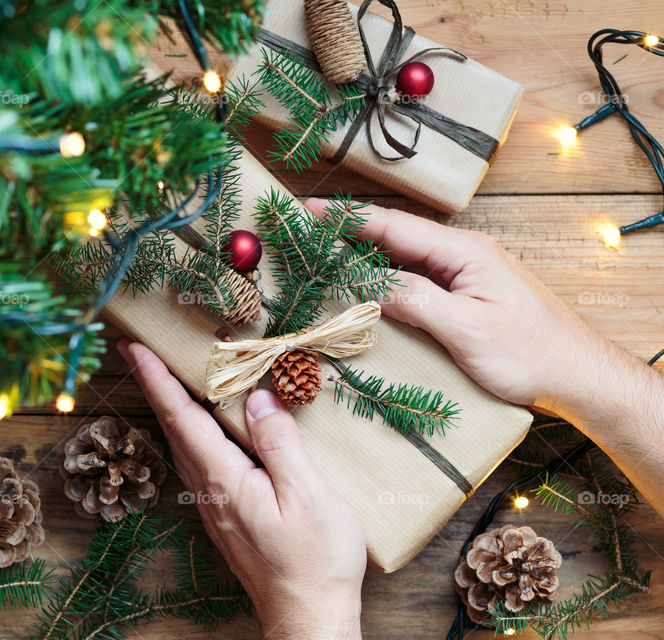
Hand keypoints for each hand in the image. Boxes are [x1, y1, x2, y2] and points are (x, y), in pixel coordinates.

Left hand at [118, 339, 364, 639]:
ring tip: (162, 379)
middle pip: (173, 428)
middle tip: (136, 351)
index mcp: (225, 479)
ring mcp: (215, 506)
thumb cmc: (315, 561)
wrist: (308, 618)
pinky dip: (189, 433)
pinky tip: (200, 429)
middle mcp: (209, 491)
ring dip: (169, 409)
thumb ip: (280, 443)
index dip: (156, 378)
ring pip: (182, 446)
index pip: (182, 417)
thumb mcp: (308, 495)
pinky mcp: (226, 517)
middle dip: (152, 385)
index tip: (133, 347)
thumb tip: (259, 398)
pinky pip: (198, 463)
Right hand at [303, 199, 663, 516]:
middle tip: (308, 229)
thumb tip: (369, 284)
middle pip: (397, 236)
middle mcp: (466, 254)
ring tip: (327, 252)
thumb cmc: (531, 354)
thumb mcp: (466, 329)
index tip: (310, 210)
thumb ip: (415, 300)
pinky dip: (388, 275)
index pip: (395, 227)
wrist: (579, 376)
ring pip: (406, 256)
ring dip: (368, 253)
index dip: (349, 220)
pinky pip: (419, 276)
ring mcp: (469, 273)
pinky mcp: (469, 294)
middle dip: (351, 231)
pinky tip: (370, 283)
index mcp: (465, 251)